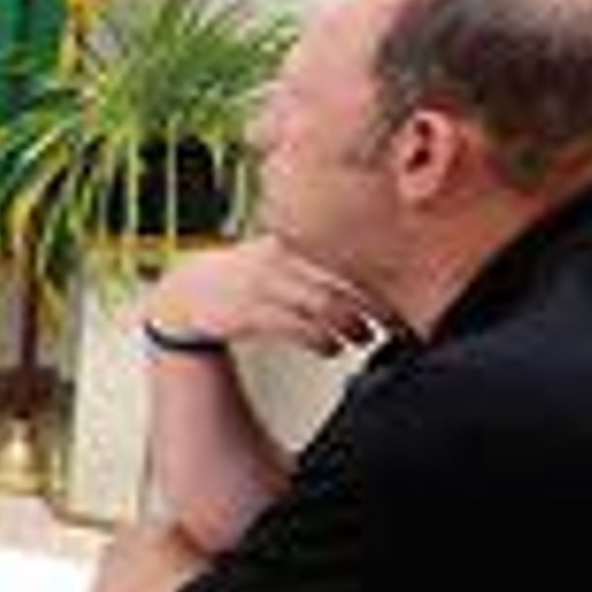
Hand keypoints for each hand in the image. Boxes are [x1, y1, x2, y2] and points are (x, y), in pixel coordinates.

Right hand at [148, 237, 391, 355]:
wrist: (187, 292)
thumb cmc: (243, 276)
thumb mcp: (275, 254)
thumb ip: (316, 258)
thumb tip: (374, 273)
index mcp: (290, 243)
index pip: (345, 261)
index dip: (378, 282)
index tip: (404, 298)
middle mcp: (278, 261)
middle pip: (340, 287)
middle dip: (374, 310)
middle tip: (394, 325)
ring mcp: (262, 287)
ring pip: (322, 309)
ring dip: (351, 328)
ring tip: (364, 338)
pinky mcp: (250, 314)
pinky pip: (297, 330)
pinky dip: (321, 342)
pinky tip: (332, 348)